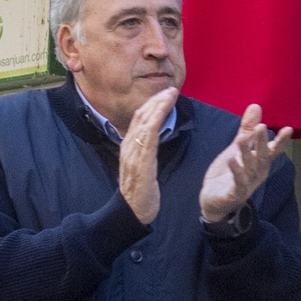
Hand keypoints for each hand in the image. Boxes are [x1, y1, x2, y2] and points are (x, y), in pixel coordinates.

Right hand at [119, 87, 177, 224]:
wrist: (133, 211)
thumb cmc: (141, 192)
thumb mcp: (143, 167)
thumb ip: (146, 152)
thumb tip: (153, 139)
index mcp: (129, 147)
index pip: (139, 119)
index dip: (152, 105)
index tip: (166, 94)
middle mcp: (128, 146)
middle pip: (141, 116)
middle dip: (156, 100)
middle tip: (171, 89)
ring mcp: (133, 153)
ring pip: (144, 122)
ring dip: (158, 106)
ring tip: (171, 94)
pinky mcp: (140, 161)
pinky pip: (148, 136)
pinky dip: (155, 120)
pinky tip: (163, 111)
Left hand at [200, 103, 294, 224]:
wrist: (214, 200)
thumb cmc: (230, 174)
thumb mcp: (237, 148)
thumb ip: (247, 129)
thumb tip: (256, 106)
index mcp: (260, 162)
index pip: (272, 150)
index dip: (280, 141)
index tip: (288, 129)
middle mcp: (257, 173)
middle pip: (261, 157)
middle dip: (262, 142)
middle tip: (262, 127)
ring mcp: (247, 184)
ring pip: (249, 168)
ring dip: (247, 153)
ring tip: (242, 138)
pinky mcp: (234, 193)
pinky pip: (237, 182)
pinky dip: (236, 171)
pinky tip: (232, 159)